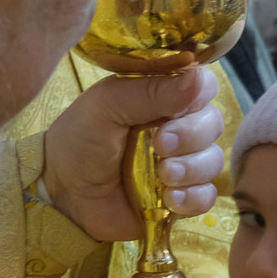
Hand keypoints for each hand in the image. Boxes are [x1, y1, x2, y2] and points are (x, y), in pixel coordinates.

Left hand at [43, 68, 224, 241]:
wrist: (63, 192)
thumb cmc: (80, 139)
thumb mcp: (108, 105)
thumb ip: (151, 91)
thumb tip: (199, 78)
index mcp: (163, 97)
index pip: (204, 87)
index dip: (199, 96)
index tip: (176, 110)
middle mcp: (179, 128)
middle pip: (213, 124)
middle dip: (191, 137)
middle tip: (159, 146)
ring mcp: (182, 164)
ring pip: (213, 161)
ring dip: (191, 169)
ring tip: (161, 176)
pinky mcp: (182, 198)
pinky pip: (207, 197)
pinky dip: (192, 198)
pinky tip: (168, 199)